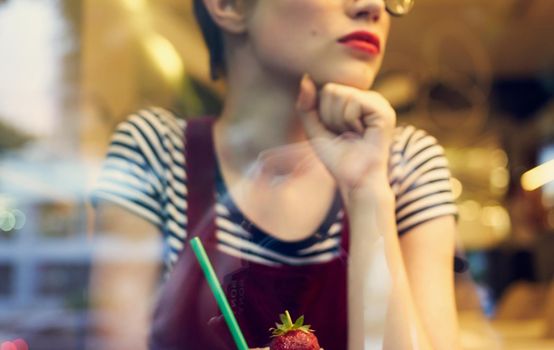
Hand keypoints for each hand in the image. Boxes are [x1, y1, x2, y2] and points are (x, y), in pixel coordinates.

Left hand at [296, 75, 395, 193]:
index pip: (325, 89)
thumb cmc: (336, 158)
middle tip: (344, 134)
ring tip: (352, 135)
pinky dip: (349, 120)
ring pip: (341, 93)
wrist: (354, 180)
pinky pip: (353, 102)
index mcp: (354, 100)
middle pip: (331, 89)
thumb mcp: (314, 129)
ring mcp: (378, 103)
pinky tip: (361, 133)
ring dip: (339, 120)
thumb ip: (307, 105)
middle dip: (329, 116)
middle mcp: (368, 98)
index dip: (321, 113)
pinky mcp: (384, 111)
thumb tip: (306, 78)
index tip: (334, 131)